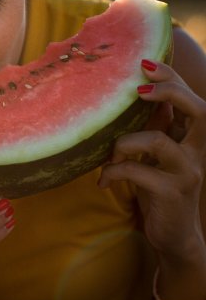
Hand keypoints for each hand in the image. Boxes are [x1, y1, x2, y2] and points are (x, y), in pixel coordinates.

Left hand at [99, 60, 205, 259]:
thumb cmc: (158, 189)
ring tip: (110, 156)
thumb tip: (135, 96)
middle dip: (170, 92)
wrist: (173, 236)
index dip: (172, 79)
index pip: (191, 100)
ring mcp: (187, 172)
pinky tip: (103, 181)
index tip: (145, 63)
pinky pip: (137, 172)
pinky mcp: (171, 193)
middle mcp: (197, 152)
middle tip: (139, 90)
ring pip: (159, 142)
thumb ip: (153, 129)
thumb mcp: (155, 156)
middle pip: (200, 111)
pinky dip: (113, 172)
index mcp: (191, 139)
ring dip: (125, 143)